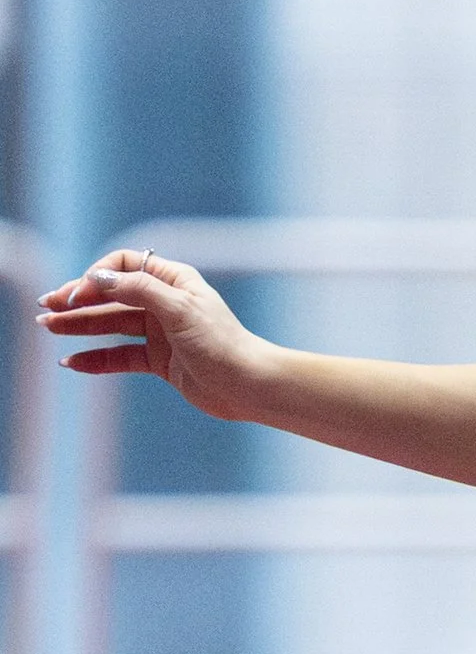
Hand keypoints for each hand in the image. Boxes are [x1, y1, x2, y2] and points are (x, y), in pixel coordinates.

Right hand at [37, 253, 269, 422]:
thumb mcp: (179, 309)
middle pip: (111, 296)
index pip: (122, 266)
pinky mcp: (160, 361)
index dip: (97, 277)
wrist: (249, 387)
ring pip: (111, 325)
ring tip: (49, 329)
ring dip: (80, 326)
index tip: (78, 293)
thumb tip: (97, 278)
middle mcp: (163, 302)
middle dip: (78, 301)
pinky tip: (73, 361)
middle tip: (47, 309)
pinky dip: (98, 359)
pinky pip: (121, 356)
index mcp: (172, 280)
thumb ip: (137, 290)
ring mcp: (160, 332)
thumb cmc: (222, 343)